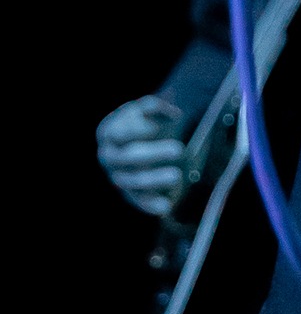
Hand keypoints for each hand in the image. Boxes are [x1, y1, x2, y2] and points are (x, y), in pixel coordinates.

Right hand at [96, 94, 187, 216]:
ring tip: (177, 175)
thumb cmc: (142, 119)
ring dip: (155, 179)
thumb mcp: (144, 107)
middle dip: (153, 153)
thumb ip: (155, 106)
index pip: (120, 133)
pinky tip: (166, 207)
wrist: (138, 138)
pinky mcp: (128, 192)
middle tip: (178, 149)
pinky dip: (151, 204)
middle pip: (128, 157)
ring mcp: (117, 176)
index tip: (156, 128)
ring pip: (133, 181)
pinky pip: (138, 200)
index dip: (137, 131)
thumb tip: (173, 115)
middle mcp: (109, 156)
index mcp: (109, 132)